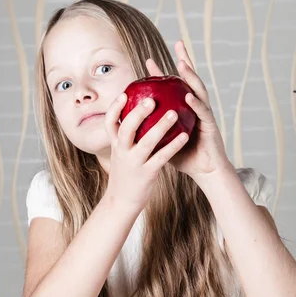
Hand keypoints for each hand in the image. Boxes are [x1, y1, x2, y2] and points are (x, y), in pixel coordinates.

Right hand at [103, 92, 188, 212]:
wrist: (122, 202)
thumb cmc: (126, 174)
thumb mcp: (121, 155)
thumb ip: (126, 138)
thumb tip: (135, 115)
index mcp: (115, 145)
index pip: (110, 123)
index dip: (115, 107)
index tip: (124, 94)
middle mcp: (122, 152)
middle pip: (127, 128)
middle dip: (138, 113)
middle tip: (151, 98)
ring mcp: (134, 163)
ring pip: (146, 142)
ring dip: (160, 126)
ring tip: (174, 113)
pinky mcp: (147, 174)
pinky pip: (162, 157)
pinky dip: (173, 145)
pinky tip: (185, 136)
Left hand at [145, 40, 232, 188]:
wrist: (205, 172)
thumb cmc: (184, 158)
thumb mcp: (164, 141)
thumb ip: (152, 129)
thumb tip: (129, 125)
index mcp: (184, 110)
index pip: (172, 87)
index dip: (161, 74)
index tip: (148, 61)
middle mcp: (196, 108)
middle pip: (189, 80)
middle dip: (185, 60)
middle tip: (178, 42)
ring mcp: (204, 115)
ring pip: (198, 90)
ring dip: (191, 76)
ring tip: (182, 63)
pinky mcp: (210, 126)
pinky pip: (202, 112)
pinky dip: (195, 102)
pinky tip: (188, 95)